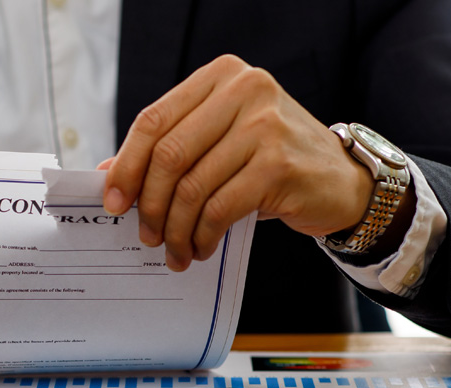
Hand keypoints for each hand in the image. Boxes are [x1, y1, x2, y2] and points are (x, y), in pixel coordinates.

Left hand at [100, 54, 373, 270]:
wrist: (341, 180)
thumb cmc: (271, 160)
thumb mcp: (219, 141)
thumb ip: (170, 149)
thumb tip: (109, 175)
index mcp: (221, 76)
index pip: (153, 120)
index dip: (126, 164)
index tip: (113, 200)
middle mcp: (244, 91)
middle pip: (169, 155)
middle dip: (149, 203)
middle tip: (144, 235)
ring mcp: (265, 126)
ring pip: (193, 187)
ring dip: (176, 228)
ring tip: (174, 250)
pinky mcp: (279, 165)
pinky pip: (220, 208)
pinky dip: (203, 235)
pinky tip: (201, 247)